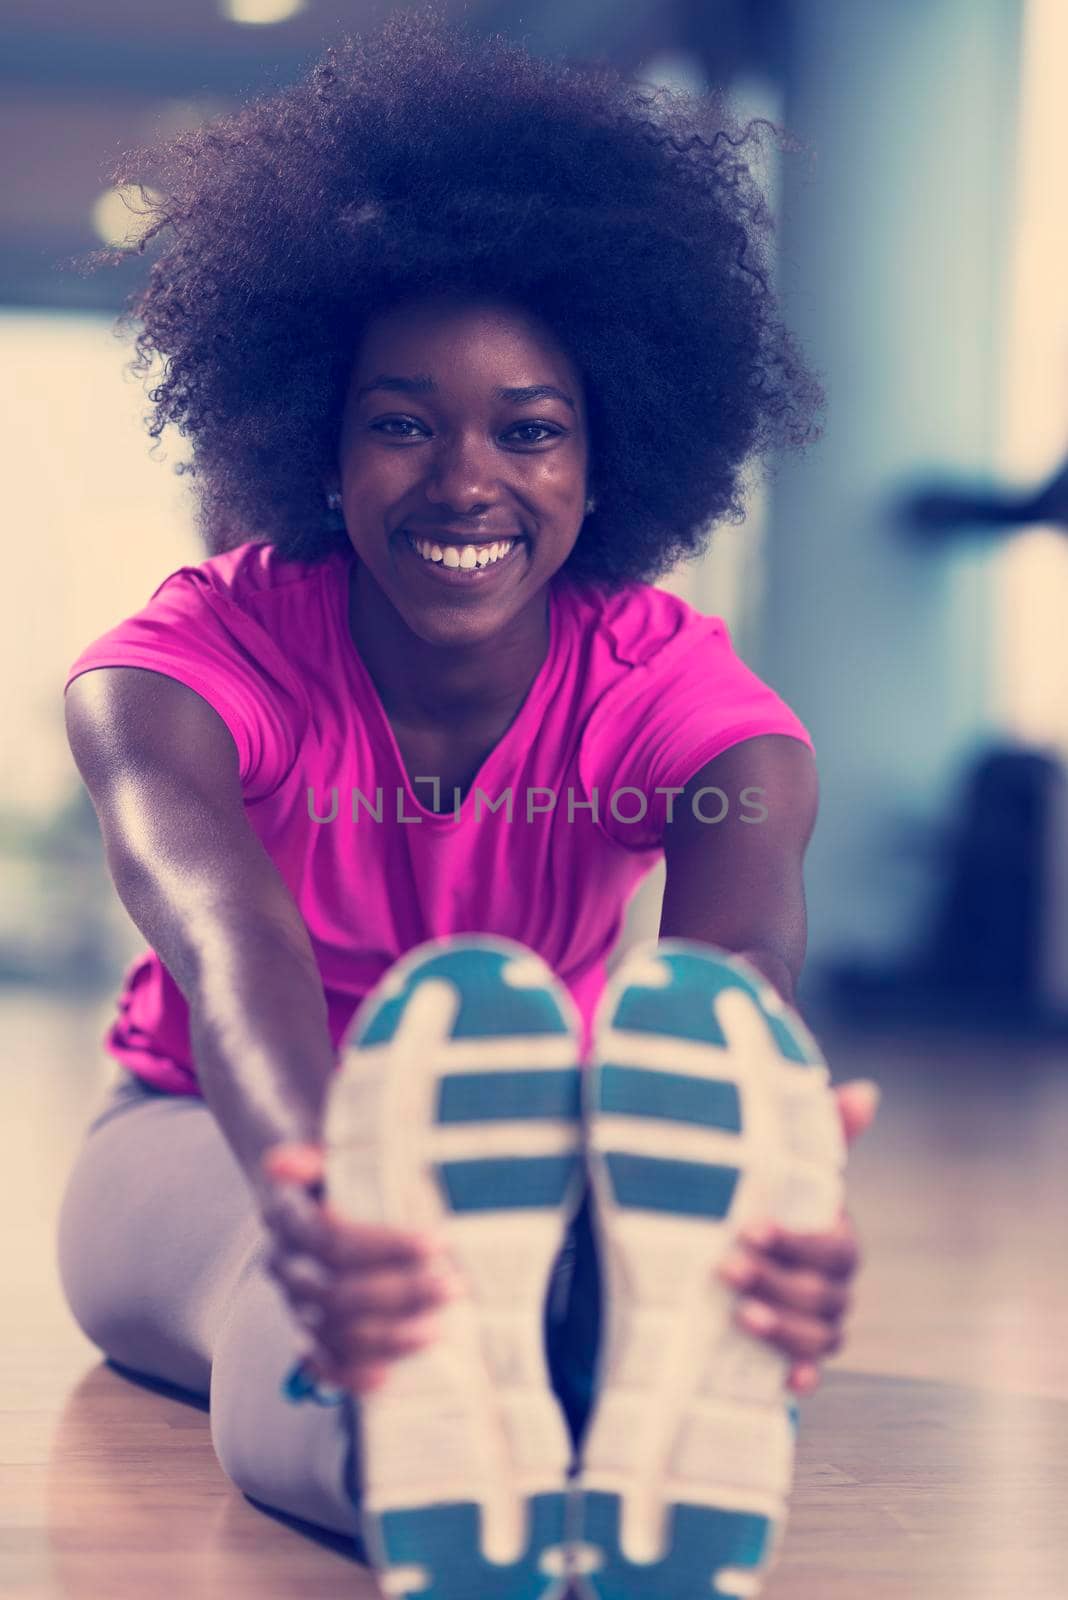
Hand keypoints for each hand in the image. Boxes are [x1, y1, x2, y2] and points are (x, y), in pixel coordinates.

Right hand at [258, 1142, 463, 1394]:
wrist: (301, 1196)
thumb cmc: (329, 1171)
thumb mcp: (324, 1151)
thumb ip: (309, 1154)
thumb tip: (283, 1162)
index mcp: (286, 1217)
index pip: (333, 1239)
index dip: (384, 1246)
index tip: (435, 1243)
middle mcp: (283, 1264)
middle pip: (337, 1292)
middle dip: (399, 1293)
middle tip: (452, 1286)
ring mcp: (292, 1302)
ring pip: (333, 1331)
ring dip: (386, 1336)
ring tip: (435, 1329)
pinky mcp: (303, 1331)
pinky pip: (319, 1363)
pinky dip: (349, 1375)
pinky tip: (384, 1377)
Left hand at [715, 1079, 879, 1394]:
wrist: (733, 1248)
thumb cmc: (767, 1200)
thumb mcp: (785, 1165)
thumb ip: (824, 1129)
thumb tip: (867, 1091)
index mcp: (836, 1239)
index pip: (835, 1248)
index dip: (798, 1243)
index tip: (750, 1228)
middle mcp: (834, 1285)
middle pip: (825, 1296)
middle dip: (777, 1283)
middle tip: (726, 1267)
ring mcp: (817, 1323)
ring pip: (821, 1337)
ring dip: (784, 1330)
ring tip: (739, 1315)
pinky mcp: (792, 1353)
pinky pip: (809, 1372)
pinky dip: (801, 1377)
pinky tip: (786, 1381)